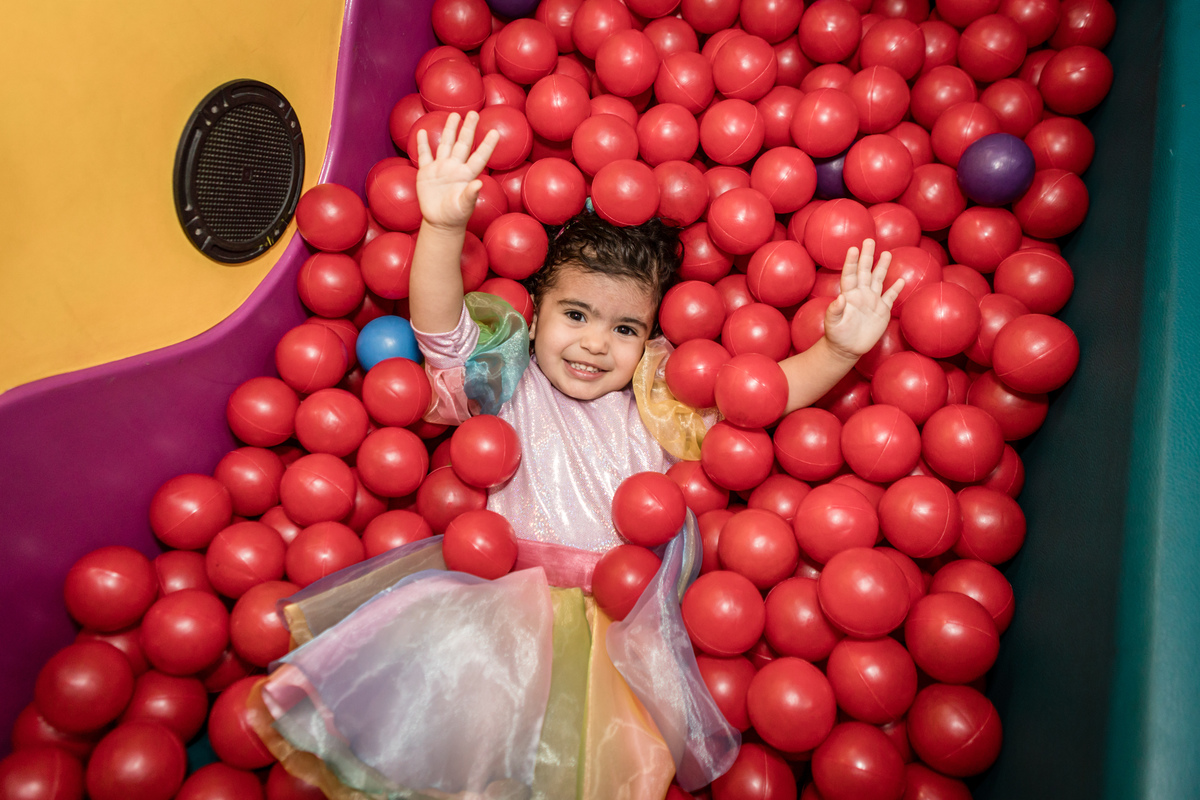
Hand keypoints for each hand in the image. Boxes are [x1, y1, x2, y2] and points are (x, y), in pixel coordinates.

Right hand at [415, 111, 499, 231]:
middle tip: (474, 113)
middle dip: (468, 129)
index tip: (495, 132)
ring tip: (454, 116)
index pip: (479, 156)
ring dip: (449, 130)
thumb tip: (479, 183)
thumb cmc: (455, 216)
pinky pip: (424, 155)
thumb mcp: (464, 206)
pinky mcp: (426, 173)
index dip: (487, 145)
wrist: (440, 223)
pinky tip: (421, 132)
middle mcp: (455, 168)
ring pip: (445, 145)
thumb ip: (471, 194)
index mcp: (467, 175)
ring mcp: (441, 169)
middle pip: (463, 144)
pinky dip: (422, 144)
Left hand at [823, 239, 904, 359]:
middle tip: (869, 240)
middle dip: (867, 256)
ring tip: (887, 254)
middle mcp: (861, 294)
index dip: (851, 262)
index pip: (850, 274)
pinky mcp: (882, 311)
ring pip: (878, 280)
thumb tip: (840, 297)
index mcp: (848, 294)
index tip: (853, 248)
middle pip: (865, 271)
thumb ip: (835, 310)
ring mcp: (872, 301)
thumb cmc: (836, 335)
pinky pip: (890, 297)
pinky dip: (896, 289)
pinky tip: (901, 280)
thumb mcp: (833, 324)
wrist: (847, 348)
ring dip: (882, 267)